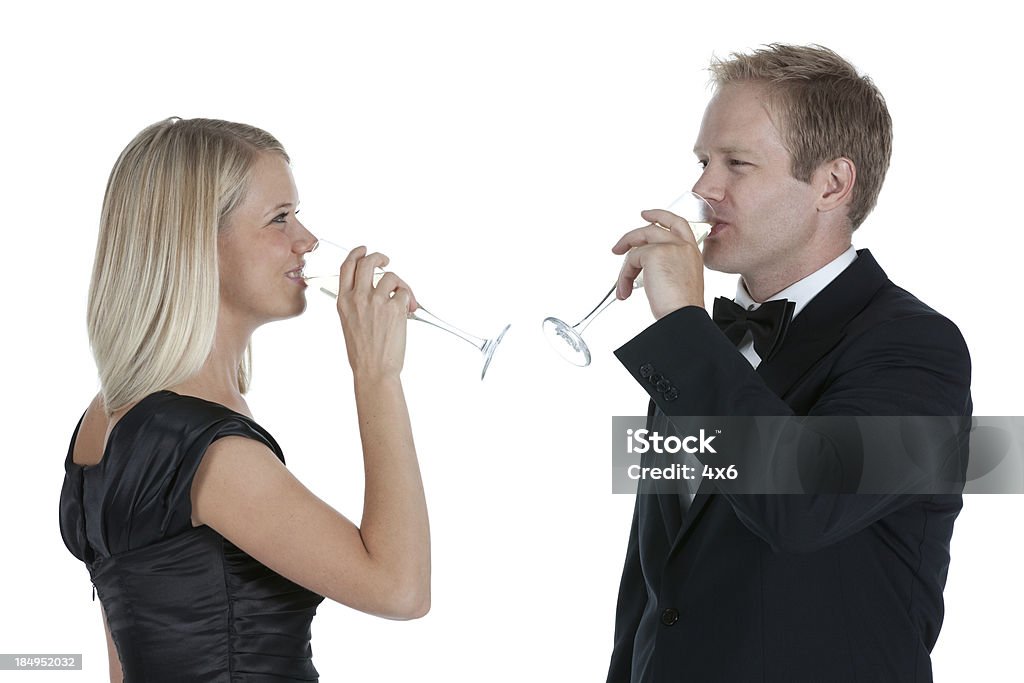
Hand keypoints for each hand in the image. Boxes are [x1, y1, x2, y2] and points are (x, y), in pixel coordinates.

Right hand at [335, 246, 418, 378]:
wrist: (374, 370)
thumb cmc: (363, 354)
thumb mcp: (349, 324)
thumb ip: (355, 304)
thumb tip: (371, 291)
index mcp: (343, 301)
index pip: (347, 267)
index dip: (356, 254)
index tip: (363, 250)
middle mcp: (358, 298)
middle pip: (368, 262)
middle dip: (379, 257)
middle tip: (386, 262)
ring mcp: (377, 301)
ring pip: (391, 276)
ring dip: (400, 284)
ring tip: (402, 299)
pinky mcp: (395, 308)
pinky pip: (405, 293)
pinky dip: (409, 300)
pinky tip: (407, 312)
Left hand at [611, 209, 704, 319]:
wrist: (683, 315)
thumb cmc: (682, 307)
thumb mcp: (681, 281)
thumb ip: (669, 267)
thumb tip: (646, 268)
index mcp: (692, 252)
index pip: (678, 224)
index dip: (660, 216)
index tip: (647, 215)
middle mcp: (683, 246)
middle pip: (653, 228)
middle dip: (632, 236)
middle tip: (619, 246)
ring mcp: (670, 247)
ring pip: (638, 244)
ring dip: (625, 264)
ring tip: (621, 282)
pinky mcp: (655, 253)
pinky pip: (631, 260)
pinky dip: (624, 277)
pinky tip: (626, 290)